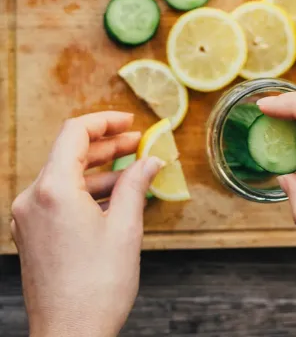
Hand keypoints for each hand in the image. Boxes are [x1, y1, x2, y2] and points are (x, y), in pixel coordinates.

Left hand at [11, 111, 163, 336]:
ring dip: (100, 170)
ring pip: (66, 176)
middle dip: (107, 145)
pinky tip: (115, 196)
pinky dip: (87, 191)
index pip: (75, 133)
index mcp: (53, 190)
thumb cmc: (97, 287)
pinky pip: (60, 198)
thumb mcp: (125, 228)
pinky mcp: (33, 233)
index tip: (130, 122)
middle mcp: (34, 198)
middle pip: (70, 152)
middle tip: (139, 143)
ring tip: (133, 171)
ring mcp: (30, 217)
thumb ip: (136, 184)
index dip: (105, 121)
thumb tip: (151, 160)